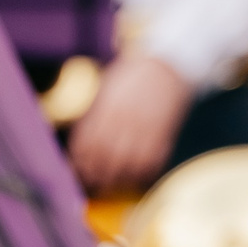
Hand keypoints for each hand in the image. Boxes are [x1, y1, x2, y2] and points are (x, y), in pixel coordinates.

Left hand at [67, 56, 192, 194]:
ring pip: (127, 166)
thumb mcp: (107, 90)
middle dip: (96, 176)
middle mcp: (124, 120)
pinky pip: (152, 163)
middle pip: (104, 159)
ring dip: (118, 180)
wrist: (170, 62)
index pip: (86, 145)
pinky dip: (143, 174)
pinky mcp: (164, 134)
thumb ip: (95, 115)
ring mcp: (145, 128)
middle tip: (93, 184)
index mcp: (106, 108)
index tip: (78, 171)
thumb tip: (82, 144)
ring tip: (113, 184)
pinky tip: (137, 175)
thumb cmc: (133, 75)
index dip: (79, 163)